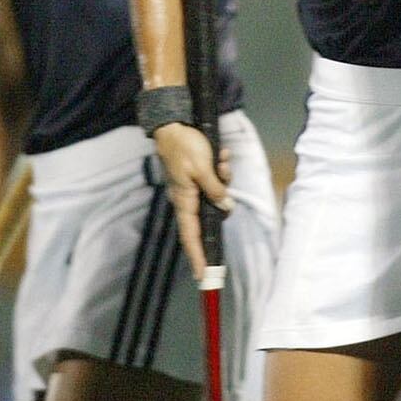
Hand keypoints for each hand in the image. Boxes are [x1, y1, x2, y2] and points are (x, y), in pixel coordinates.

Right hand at [154, 122, 232, 281]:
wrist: (174, 124)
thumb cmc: (184, 146)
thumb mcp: (202, 168)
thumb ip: (215, 189)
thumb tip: (226, 207)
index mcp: (184, 200)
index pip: (191, 236)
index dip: (197, 256)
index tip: (204, 276)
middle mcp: (188, 199)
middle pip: (210, 215)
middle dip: (222, 202)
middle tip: (223, 173)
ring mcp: (194, 189)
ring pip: (217, 196)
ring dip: (224, 179)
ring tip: (221, 159)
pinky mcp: (200, 178)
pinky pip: (216, 181)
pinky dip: (221, 169)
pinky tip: (221, 154)